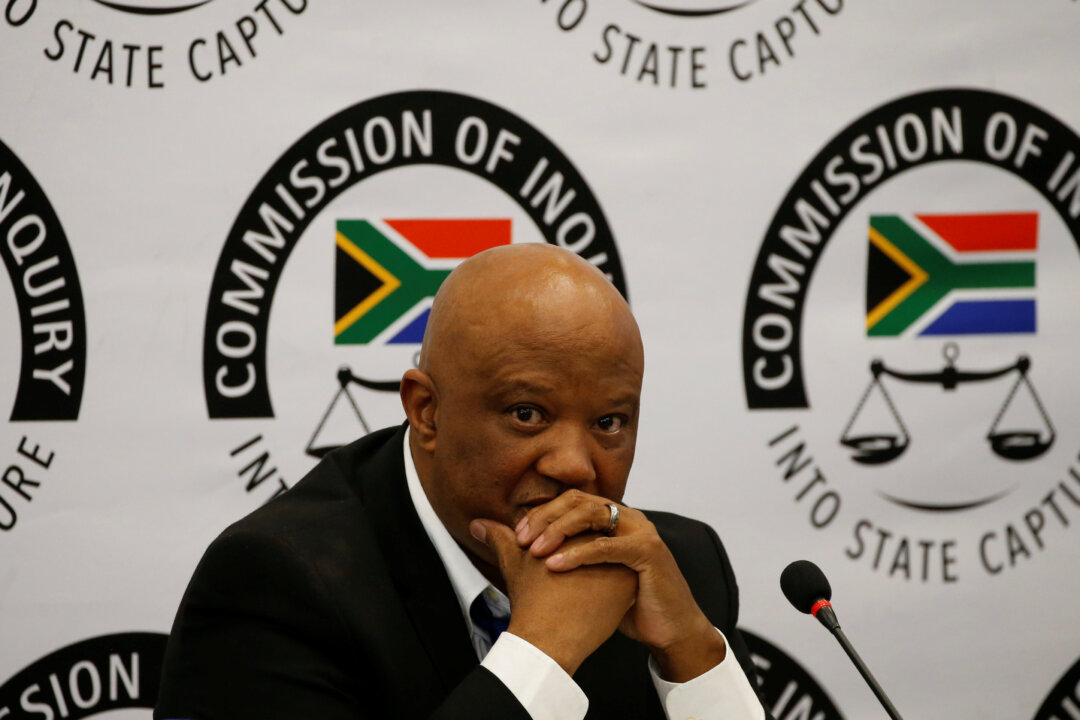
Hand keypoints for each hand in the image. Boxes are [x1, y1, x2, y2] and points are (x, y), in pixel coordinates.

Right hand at [470, 519, 636, 675]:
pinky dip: (617, 584)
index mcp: (572, 530)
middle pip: (599, 535)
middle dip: (588, 545)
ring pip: (615, 556)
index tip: (558, 551)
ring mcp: (617, 562)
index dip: (565, 533)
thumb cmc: (530, 601)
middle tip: (578, 566)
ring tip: (592, 581)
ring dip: (606, 563)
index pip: (577, 520)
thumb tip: (478, 524)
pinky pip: (629, 579)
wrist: (549, 639)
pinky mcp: (628, 586)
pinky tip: (605, 596)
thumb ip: (498, 538)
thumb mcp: (514, 563)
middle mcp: (598, 540)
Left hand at [514, 490, 726, 681]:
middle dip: (545, 517)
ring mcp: (641, 530)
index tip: (517, 533)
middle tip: (521, 538)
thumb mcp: (590, 576)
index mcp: (615, 518)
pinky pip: (605, 546)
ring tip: (535, 550)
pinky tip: (554, 565)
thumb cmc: (628, 605)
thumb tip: (517, 549)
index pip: (572, 500)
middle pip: (578, 501)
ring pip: (591, 514)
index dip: (543, 513)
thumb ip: (563, 557)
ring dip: (558, 529)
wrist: (668, 631)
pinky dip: (577, 554)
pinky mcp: (648, 551)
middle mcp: (628, 517)